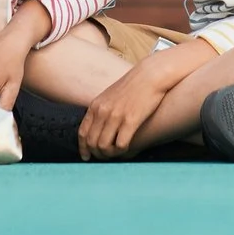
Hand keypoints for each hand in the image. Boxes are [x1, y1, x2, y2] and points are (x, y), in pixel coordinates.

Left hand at [78, 46, 189, 160]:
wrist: (150, 75)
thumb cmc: (133, 87)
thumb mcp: (110, 96)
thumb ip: (101, 110)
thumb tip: (97, 128)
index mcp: (96, 105)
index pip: (82, 133)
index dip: (83, 148)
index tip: (86, 157)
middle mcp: (103, 111)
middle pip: (92, 142)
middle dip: (97, 154)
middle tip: (105, 158)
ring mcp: (116, 115)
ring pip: (104, 146)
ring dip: (109, 154)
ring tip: (116, 154)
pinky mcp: (131, 120)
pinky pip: (120, 144)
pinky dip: (122, 151)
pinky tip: (127, 150)